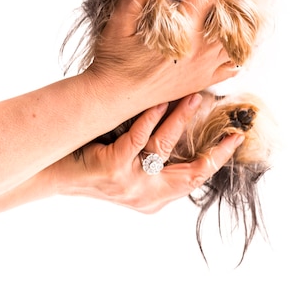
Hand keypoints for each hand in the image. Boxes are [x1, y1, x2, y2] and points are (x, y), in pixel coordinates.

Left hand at [53, 93, 243, 211]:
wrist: (54, 169)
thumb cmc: (97, 158)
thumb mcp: (134, 162)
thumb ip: (159, 150)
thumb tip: (187, 113)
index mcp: (156, 196)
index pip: (196, 179)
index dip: (219, 158)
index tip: (236, 137)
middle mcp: (146, 195)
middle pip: (190, 170)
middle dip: (211, 144)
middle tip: (225, 119)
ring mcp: (129, 185)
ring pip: (164, 147)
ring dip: (180, 118)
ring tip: (193, 95)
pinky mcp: (112, 170)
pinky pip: (137, 138)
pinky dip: (150, 116)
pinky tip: (159, 100)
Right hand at [84, 0, 274, 115]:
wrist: (113, 96)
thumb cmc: (114, 57)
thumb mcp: (120, 18)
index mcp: (182, 31)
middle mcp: (200, 49)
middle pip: (238, 15)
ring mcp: (205, 67)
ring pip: (243, 39)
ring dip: (257, 15)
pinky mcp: (203, 79)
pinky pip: (235, 63)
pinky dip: (247, 46)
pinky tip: (251, 35)